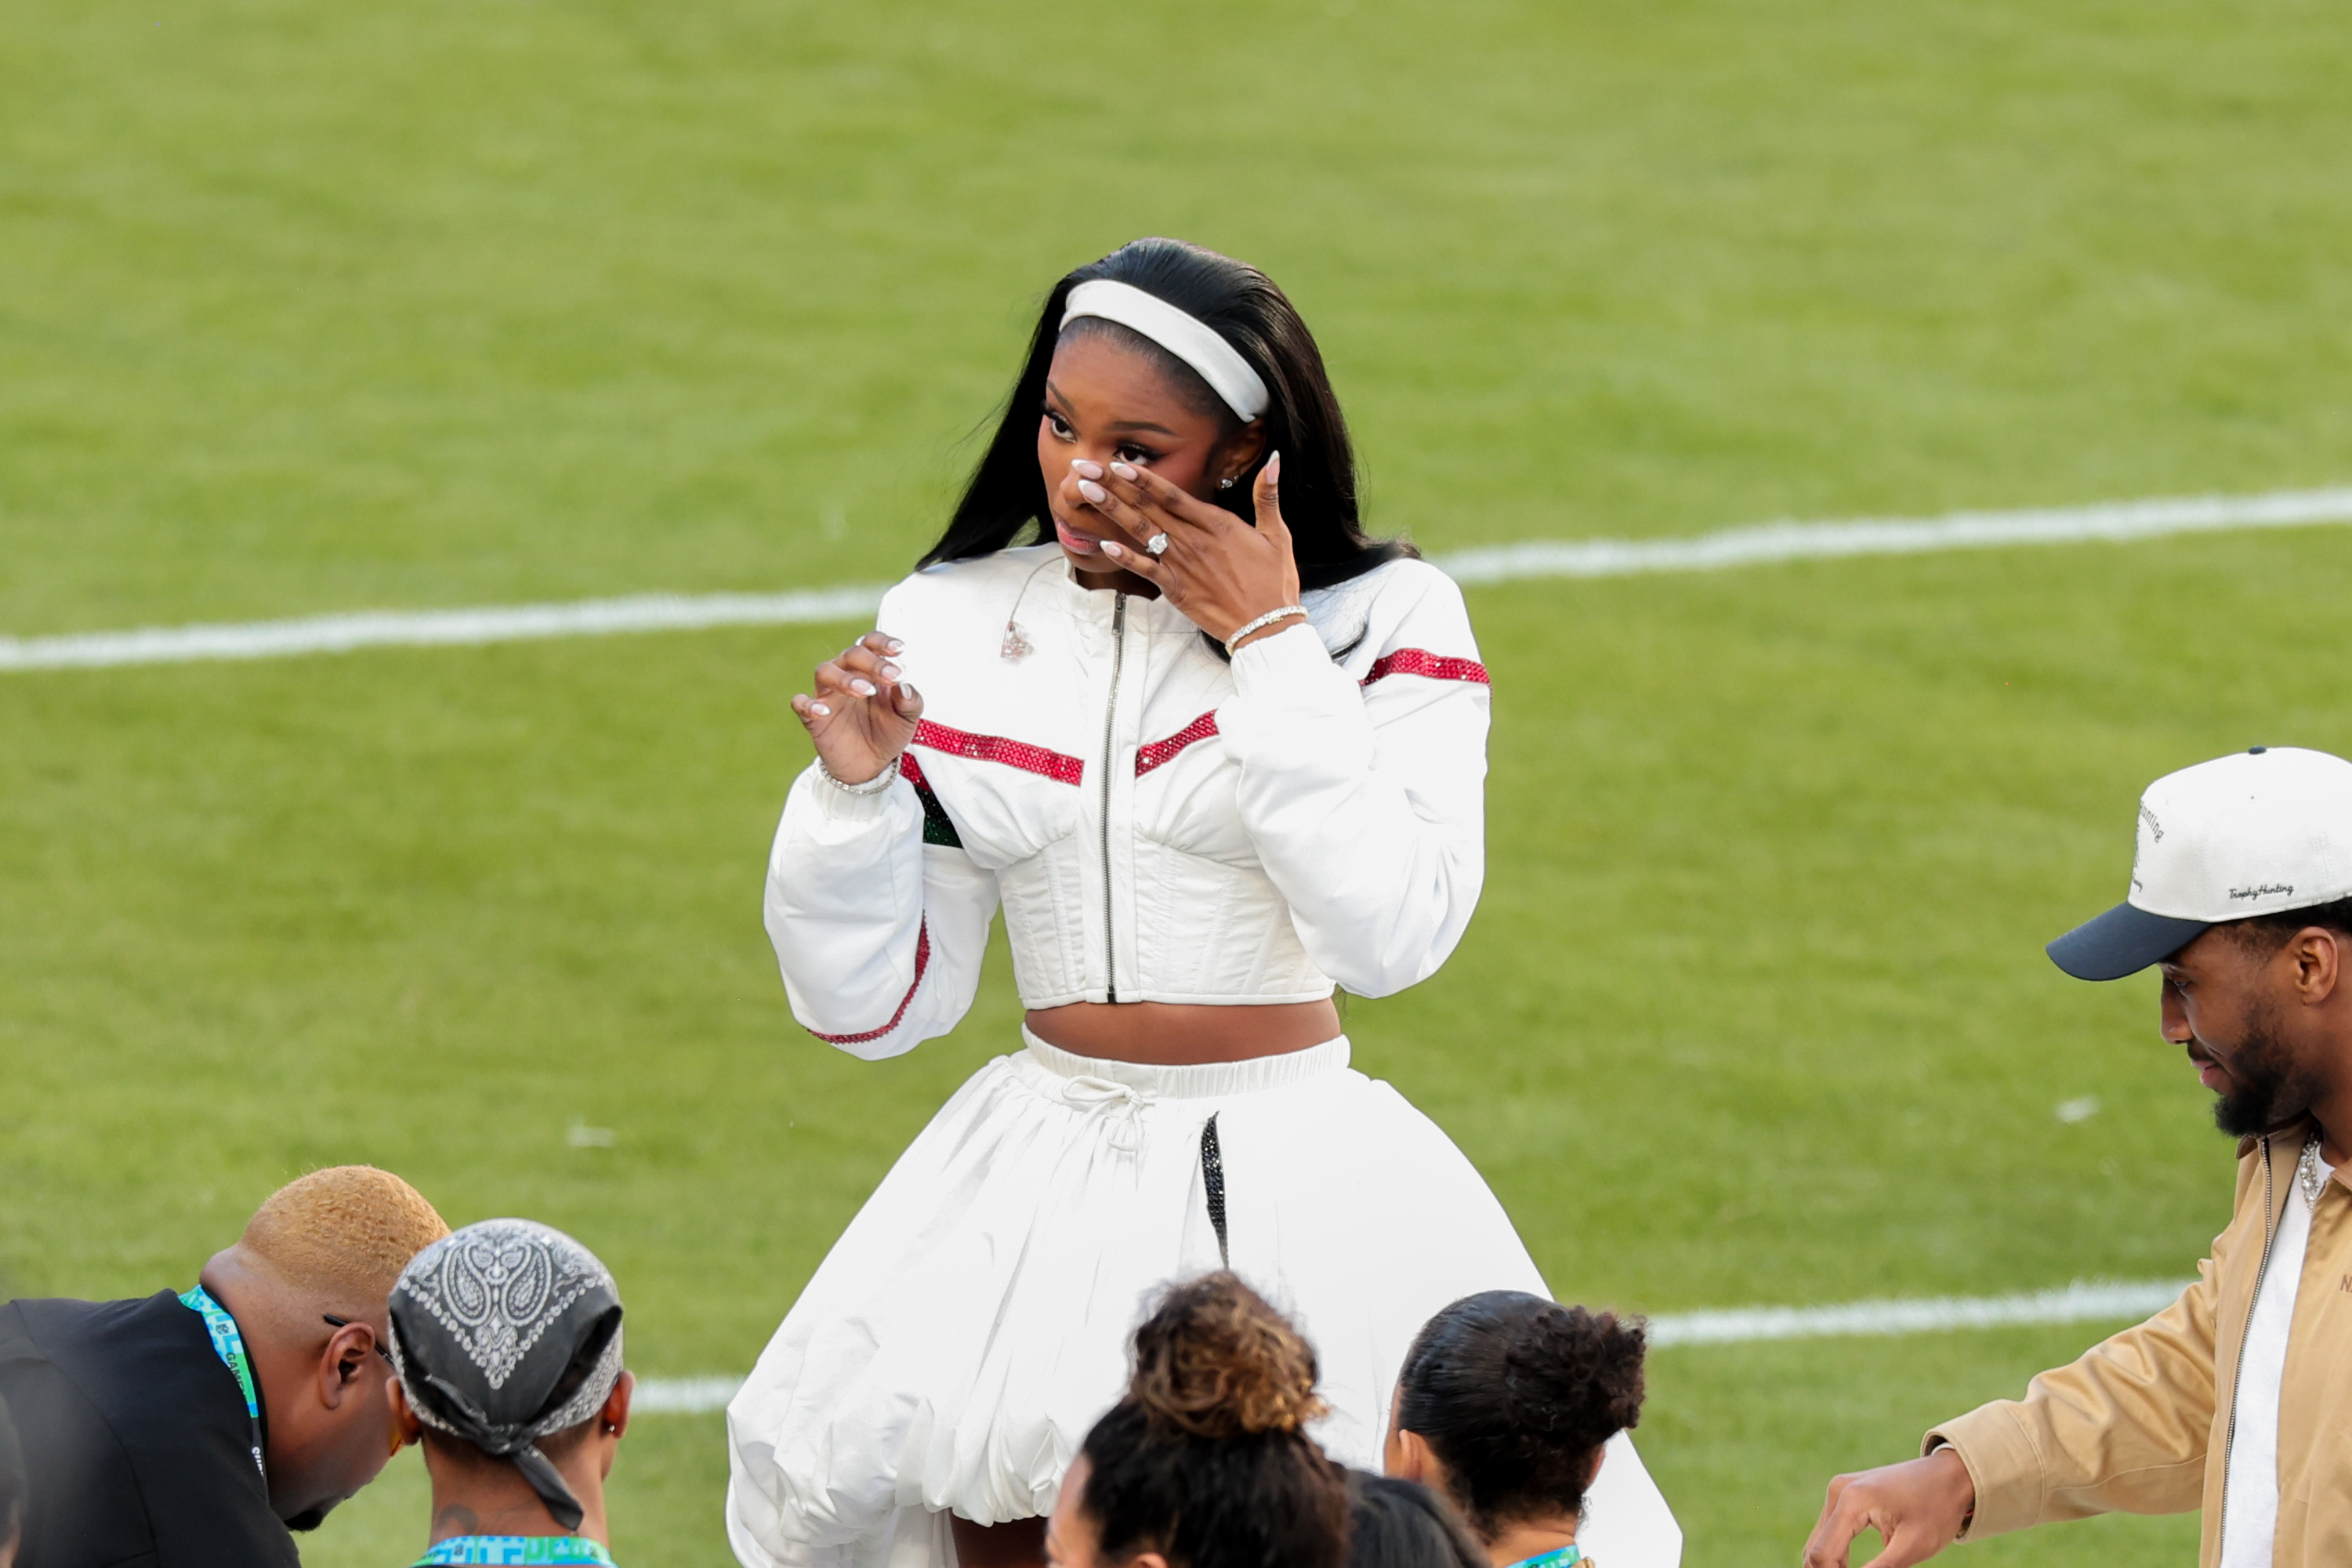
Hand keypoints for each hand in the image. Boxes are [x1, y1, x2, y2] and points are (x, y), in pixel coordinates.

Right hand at [791, 631, 921, 784]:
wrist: (871, 766)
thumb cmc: (888, 733)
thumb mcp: (907, 719)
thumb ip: (910, 701)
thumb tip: (904, 686)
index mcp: (870, 670)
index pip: (871, 644)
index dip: (882, 642)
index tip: (899, 649)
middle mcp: (847, 675)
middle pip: (851, 654)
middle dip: (871, 662)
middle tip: (891, 677)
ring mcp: (828, 695)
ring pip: (824, 671)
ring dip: (844, 678)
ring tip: (866, 692)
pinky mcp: (813, 717)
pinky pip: (801, 703)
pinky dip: (809, 704)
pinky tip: (824, 711)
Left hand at [1061, 452, 1303, 648]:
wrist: (1267, 626)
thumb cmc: (1274, 581)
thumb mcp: (1277, 534)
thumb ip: (1268, 495)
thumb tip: (1275, 459)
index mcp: (1217, 525)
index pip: (1173, 495)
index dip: (1144, 478)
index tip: (1119, 462)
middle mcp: (1194, 541)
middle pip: (1148, 506)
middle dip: (1114, 484)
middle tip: (1085, 466)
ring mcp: (1182, 565)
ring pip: (1141, 531)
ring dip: (1111, 510)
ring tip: (1086, 491)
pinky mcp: (1176, 590)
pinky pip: (1146, 570)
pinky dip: (1125, 557)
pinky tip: (1103, 545)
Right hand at [1801, 1449, 1973, 1567]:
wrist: (1949, 1474)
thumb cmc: (1937, 1509)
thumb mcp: (1914, 1545)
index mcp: (1852, 1501)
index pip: (1823, 1553)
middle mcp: (1838, 1491)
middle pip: (1816, 1549)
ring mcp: (1839, 1490)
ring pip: (1820, 1541)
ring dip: (1832, 1565)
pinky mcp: (1844, 1495)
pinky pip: (1829, 1531)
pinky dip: (1836, 1554)